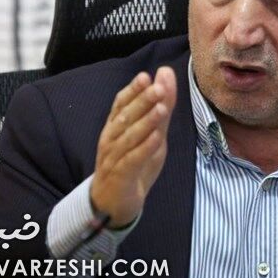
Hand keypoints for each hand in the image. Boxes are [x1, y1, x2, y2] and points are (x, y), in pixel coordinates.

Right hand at [90, 67, 176, 226]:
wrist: (112, 202)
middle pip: (126, 116)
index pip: (122, 103)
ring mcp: (114, 157)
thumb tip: (166, 75)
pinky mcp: (121, 176)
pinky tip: (156, 138)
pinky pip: (132, 160)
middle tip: (157, 87)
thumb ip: (160, 106)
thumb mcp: (152, 133)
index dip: (133, 90)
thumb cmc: (132, 162)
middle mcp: (112, 138)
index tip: (146, 76)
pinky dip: (144, 148)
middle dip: (142, 101)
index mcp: (116, 126)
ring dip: (146, 122)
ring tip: (161, 108)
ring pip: (129, 137)